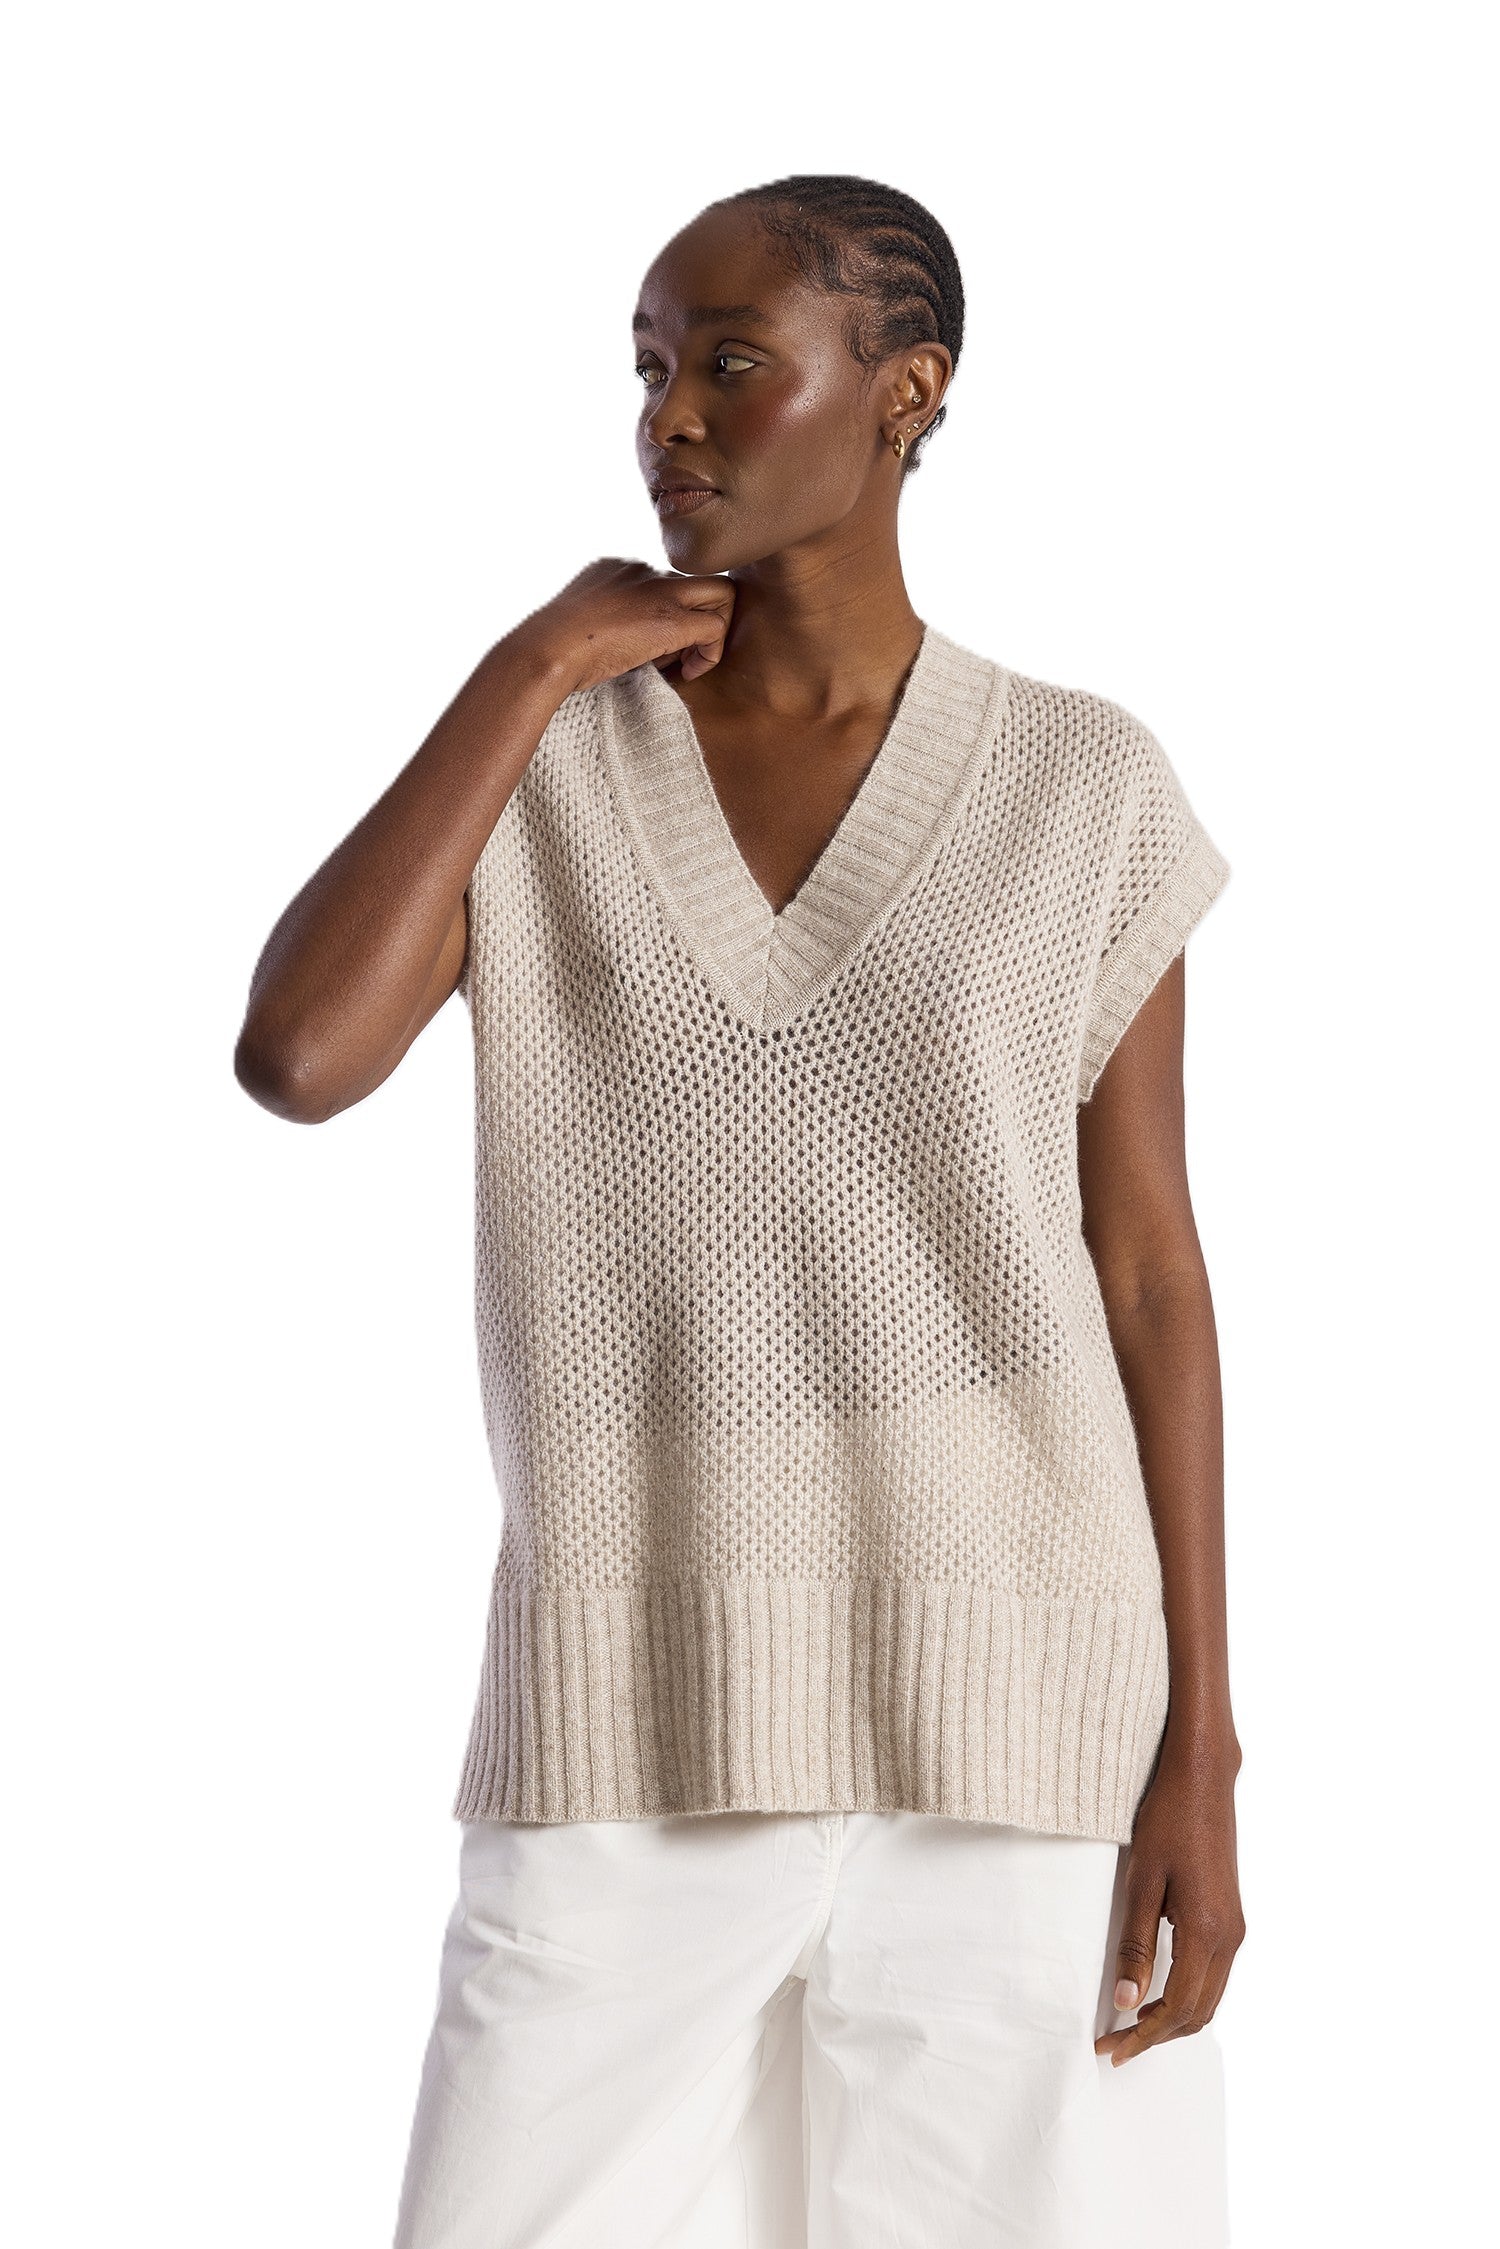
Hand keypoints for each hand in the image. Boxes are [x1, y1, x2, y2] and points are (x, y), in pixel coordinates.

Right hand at [513, 558, 736, 696]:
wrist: (546, 650)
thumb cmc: (553, 648)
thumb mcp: (582, 621)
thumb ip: (609, 619)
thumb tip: (627, 642)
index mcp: (622, 567)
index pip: (669, 582)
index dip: (672, 616)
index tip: (655, 649)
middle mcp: (646, 569)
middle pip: (702, 579)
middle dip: (704, 616)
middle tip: (683, 654)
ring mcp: (661, 591)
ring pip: (723, 594)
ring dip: (712, 633)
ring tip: (685, 665)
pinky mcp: (672, 618)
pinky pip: (717, 628)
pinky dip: (710, 654)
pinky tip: (687, 673)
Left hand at [1094, 1737, 1245, 2067]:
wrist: (1202, 1777)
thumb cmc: (1167, 1819)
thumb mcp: (1141, 1881)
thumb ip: (1136, 1944)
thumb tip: (1127, 2003)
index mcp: (1206, 1931)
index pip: (1178, 2008)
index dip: (1143, 2035)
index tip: (1110, 2049)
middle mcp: (1230, 1937)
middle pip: (1199, 2013)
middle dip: (1157, 2036)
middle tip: (1115, 2045)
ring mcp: (1235, 1927)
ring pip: (1210, 1998)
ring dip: (1174, 2019)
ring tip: (1132, 2025)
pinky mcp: (1232, 1916)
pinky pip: (1214, 1975)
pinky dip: (1188, 1995)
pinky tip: (1158, 1991)